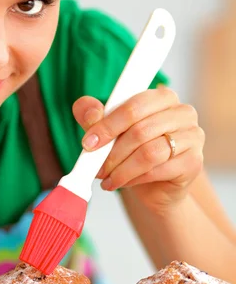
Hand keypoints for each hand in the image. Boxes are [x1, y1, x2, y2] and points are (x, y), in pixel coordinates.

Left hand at [72, 86, 204, 211]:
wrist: (155, 185)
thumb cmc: (132, 150)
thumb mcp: (107, 131)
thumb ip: (93, 115)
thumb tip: (91, 114)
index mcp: (162, 97)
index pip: (133, 106)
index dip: (107, 125)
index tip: (88, 143)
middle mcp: (183, 112)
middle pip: (140, 130)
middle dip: (112, 152)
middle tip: (95, 167)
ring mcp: (193, 136)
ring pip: (149, 153)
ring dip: (121, 169)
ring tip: (106, 178)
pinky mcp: (194, 162)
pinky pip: (158, 170)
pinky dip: (133, 179)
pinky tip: (121, 183)